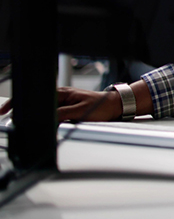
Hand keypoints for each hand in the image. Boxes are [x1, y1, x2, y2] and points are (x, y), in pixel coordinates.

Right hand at [0, 87, 121, 122]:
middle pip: (37, 104)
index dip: (17, 103)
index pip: (35, 96)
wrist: (116, 106)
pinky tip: (47, 125)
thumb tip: (46, 118)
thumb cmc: (101, 106)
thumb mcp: (79, 112)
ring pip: (45, 111)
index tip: (6, 111)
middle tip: (14, 121)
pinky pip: (53, 115)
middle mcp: (61, 96)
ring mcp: (64, 102)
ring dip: (38, 117)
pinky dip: (48, 120)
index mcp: (61, 93)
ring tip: (35, 123)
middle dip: (25, 112)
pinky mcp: (68, 109)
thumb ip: (61, 114)